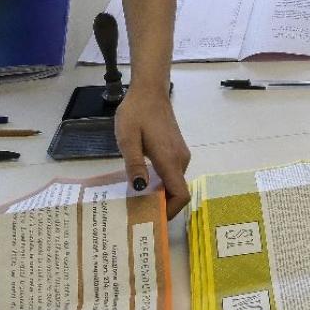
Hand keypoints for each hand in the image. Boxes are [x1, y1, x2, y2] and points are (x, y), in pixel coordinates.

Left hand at [114, 85, 190, 214]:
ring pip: (174, 183)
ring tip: (136, 199)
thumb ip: (134, 164)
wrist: (149, 91)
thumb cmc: (136, 112)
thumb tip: (140, 189)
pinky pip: (171, 173)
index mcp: (169, 159)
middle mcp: (180, 160)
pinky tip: (141, 181)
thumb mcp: (128, 139)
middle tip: (136, 212)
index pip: (181, 194)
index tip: (153, 219)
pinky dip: (160, 183)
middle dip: (160, 205)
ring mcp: (180, 154)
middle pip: (178, 191)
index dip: (170, 211)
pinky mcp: (176, 150)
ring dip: (159, 194)